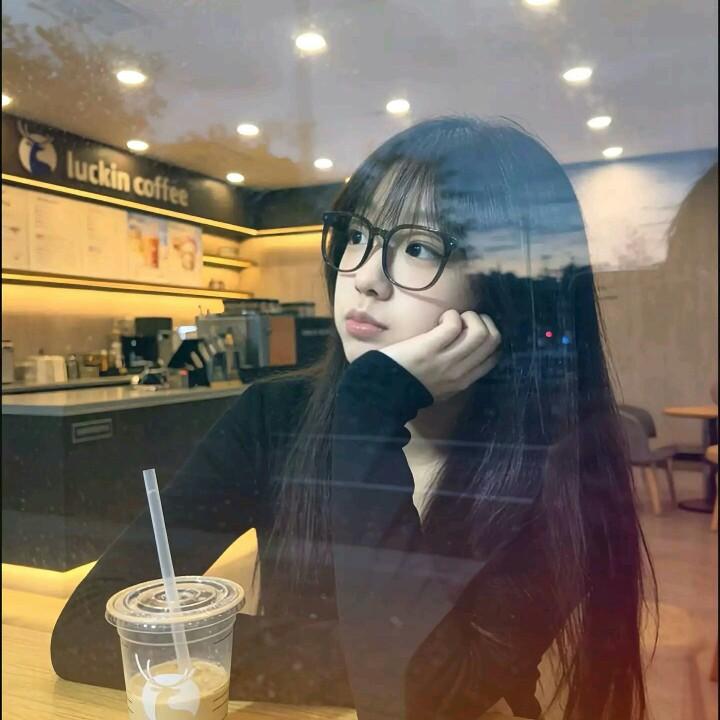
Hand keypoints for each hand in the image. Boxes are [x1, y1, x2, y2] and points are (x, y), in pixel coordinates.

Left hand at [380, 310, 500, 401]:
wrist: (383, 390)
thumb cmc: (409, 384)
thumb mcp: (440, 387)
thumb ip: (456, 373)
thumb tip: (467, 350)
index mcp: (464, 381)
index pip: (494, 356)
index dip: (489, 337)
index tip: (471, 331)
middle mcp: (460, 372)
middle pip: (492, 340)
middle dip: (483, 322)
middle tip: (464, 321)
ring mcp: (446, 360)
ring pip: (480, 332)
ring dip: (469, 317)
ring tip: (452, 319)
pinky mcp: (430, 347)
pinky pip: (454, 324)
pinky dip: (451, 316)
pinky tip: (440, 319)